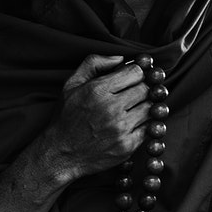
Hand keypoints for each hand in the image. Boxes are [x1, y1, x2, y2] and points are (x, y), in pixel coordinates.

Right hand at [39, 54, 148, 180]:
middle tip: (132, 93)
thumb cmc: (66, 117)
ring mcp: (121, 129)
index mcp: (98, 90)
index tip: (131, 77)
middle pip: (146, 89)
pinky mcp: (127, 146)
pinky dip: (144, 124)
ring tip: (131, 109)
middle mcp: (111, 109)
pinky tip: (131, 124)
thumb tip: (120, 58)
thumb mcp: (71, 84)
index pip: (136, 72)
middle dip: (141, 88)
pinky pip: (149, 128)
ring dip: (144, 106)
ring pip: (150, 108)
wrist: (61, 154)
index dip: (136, 72)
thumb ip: (93, 63)